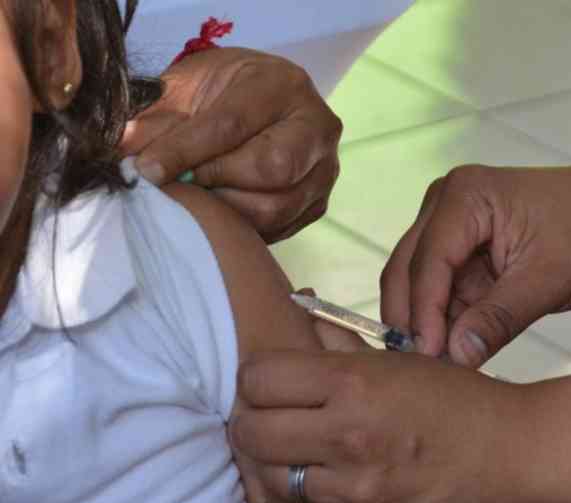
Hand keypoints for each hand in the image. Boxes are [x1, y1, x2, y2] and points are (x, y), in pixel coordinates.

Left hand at [120, 48, 341, 241]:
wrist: (261, 103)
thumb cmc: (221, 92)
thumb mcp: (186, 88)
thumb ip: (156, 118)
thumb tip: (123, 153)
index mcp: (282, 85)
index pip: (233, 125)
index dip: (186, 152)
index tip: (147, 170)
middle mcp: (317, 127)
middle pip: (272, 169)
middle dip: (217, 182)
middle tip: (181, 186)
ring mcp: (325, 169)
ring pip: (277, 207)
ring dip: (227, 212)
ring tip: (198, 201)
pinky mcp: (319, 203)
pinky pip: (280, 227)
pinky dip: (243, 227)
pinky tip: (220, 212)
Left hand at [232, 349, 537, 502]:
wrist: (517, 457)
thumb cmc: (459, 402)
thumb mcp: (401, 361)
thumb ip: (340, 345)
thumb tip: (296, 311)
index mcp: (353, 384)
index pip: (256, 379)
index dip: (259, 381)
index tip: (274, 388)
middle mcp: (348, 437)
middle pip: (250, 434)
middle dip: (257, 427)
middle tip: (279, 426)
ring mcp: (356, 491)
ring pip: (277, 481)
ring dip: (289, 470)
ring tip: (319, 459)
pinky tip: (352, 487)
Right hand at [380, 160, 570, 367]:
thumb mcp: (551, 279)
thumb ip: (500, 317)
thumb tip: (456, 356)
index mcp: (466, 197)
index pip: (428, 264)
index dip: (424, 316)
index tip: (429, 360)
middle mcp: (445, 203)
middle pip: (407, 272)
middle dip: (413, 322)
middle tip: (422, 375)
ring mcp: (448, 223)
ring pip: (417, 284)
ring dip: (427, 325)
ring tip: (438, 371)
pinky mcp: (460, 247)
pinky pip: (440, 290)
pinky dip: (444, 321)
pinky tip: (453, 354)